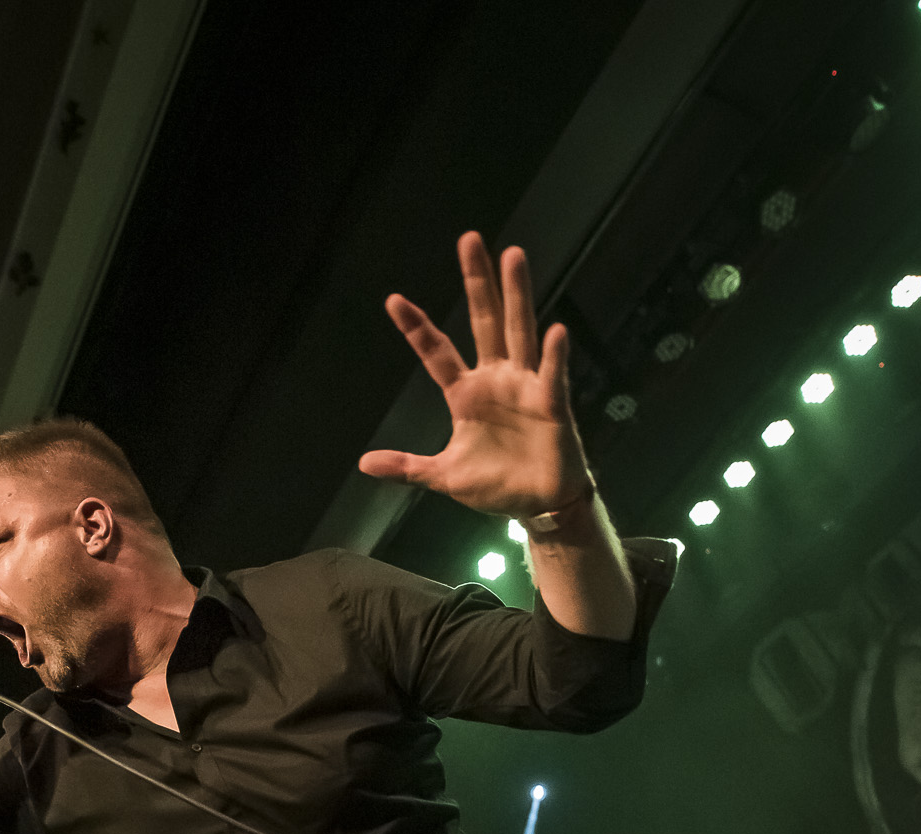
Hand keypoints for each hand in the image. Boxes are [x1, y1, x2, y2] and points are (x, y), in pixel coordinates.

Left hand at [359, 235, 589, 518]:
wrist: (539, 505)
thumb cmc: (498, 486)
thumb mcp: (444, 477)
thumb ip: (407, 467)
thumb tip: (365, 464)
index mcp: (466, 394)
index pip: (436, 353)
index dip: (417, 328)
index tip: (393, 300)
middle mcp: (495, 379)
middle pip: (483, 321)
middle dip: (476, 283)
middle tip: (469, 241)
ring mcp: (524, 386)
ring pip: (519, 332)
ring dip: (516, 296)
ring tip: (512, 256)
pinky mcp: (551, 404)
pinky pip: (552, 375)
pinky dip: (554, 355)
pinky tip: (555, 331)